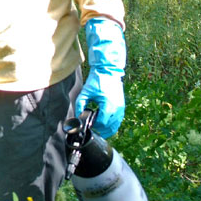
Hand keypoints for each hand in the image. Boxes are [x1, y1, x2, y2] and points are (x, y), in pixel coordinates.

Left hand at [75, 17, 125, 138]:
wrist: (108, 71)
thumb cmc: (97, 80)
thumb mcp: (86, 92)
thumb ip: (80, 104)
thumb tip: (78, 115)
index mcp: (108, 104)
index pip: (102, 122)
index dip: (94, 126)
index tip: (88, 126)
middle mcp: (117, 108)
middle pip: (109, 126)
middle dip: (100, 130)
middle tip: (91, 129)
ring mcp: (121, 107)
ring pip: (115, 125)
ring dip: (107, 129)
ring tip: (97, 128)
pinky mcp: (122, 106)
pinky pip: (118, 120)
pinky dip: (112, 124)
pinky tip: (105, 124)